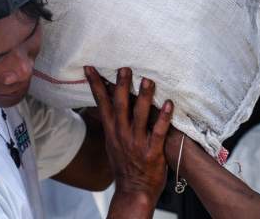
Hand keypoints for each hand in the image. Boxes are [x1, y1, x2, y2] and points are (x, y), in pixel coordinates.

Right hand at [85, 66, 172, 215]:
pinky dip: (163, 117)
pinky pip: (158, 131)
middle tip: (124, 68)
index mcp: (111, 131)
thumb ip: (111, 124)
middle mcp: (122, 134)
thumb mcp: (111, 144)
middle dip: (122, 85)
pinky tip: (169, 104)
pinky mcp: (152, 151)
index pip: (102, 103)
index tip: (90, 68)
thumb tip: (104, 106)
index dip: (96, 85)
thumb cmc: (124, 165)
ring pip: (140, 115)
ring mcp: (137, 142)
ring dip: (144, 97)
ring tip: (148, 80)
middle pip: (120, 105)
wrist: (133, 191)